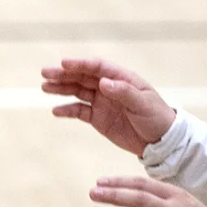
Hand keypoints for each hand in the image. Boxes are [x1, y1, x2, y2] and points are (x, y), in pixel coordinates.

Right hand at [41, 57, 175, 154]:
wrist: (161, 142)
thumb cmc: (157, 118)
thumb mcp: (143, 104)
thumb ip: (123, 92)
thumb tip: (103, 82)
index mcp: (122, 79)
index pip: (97, 67)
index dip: (80, 64)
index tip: (63, 64)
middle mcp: (109, 87)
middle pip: (82, 77)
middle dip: (63, 74)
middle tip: (45, 73)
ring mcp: (102, 102)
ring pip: (77, 91)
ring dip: (61, 88)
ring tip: (44, 87)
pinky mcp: (98, 118)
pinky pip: (79, 111)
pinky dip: (66, 110)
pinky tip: (55, 110)